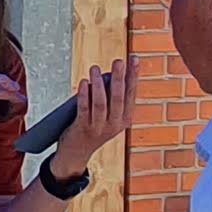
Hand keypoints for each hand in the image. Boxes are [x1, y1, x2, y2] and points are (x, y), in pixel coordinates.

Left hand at [49, 60, 131, 175]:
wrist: (76, 153)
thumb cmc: (92, 127)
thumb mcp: (107, 114)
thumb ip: (110, 97)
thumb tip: (109, 74)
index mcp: (124, 119)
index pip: (131, 94)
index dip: (133, 76)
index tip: (134, 59)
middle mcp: (114, 125)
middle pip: (118, 98)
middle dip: (119, 78)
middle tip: (118, 61)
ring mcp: (99, 128)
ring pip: (101, 103)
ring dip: (99, 84)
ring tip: (95, 68)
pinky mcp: (83, 129)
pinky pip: (84, 109)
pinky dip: (84, 95)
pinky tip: (84, 83)